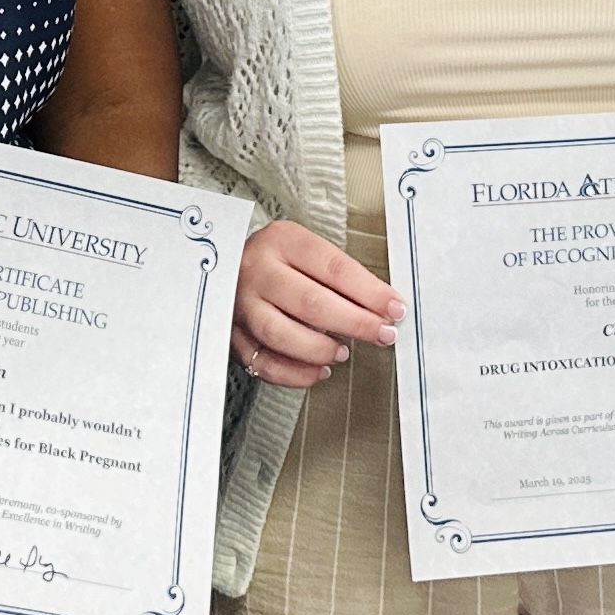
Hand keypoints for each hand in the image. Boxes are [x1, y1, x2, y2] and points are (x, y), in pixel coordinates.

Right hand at [234, 219, 401, 389]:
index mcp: (282, 241)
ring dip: (321, 349)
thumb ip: (339, 276)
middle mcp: (258, 271)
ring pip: (282, 335)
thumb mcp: (303, 249)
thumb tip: (383, 307)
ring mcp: (240, 304)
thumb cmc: (275, 260)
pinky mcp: (232, 334)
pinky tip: (318, 369)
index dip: (370, 292)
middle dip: (356, 323)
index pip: (334, 268)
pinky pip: (264, 362)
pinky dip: (296, 373)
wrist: (220, 263)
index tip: (394, 308)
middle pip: (311, 303)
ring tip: (343, 351)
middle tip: (382, 334)